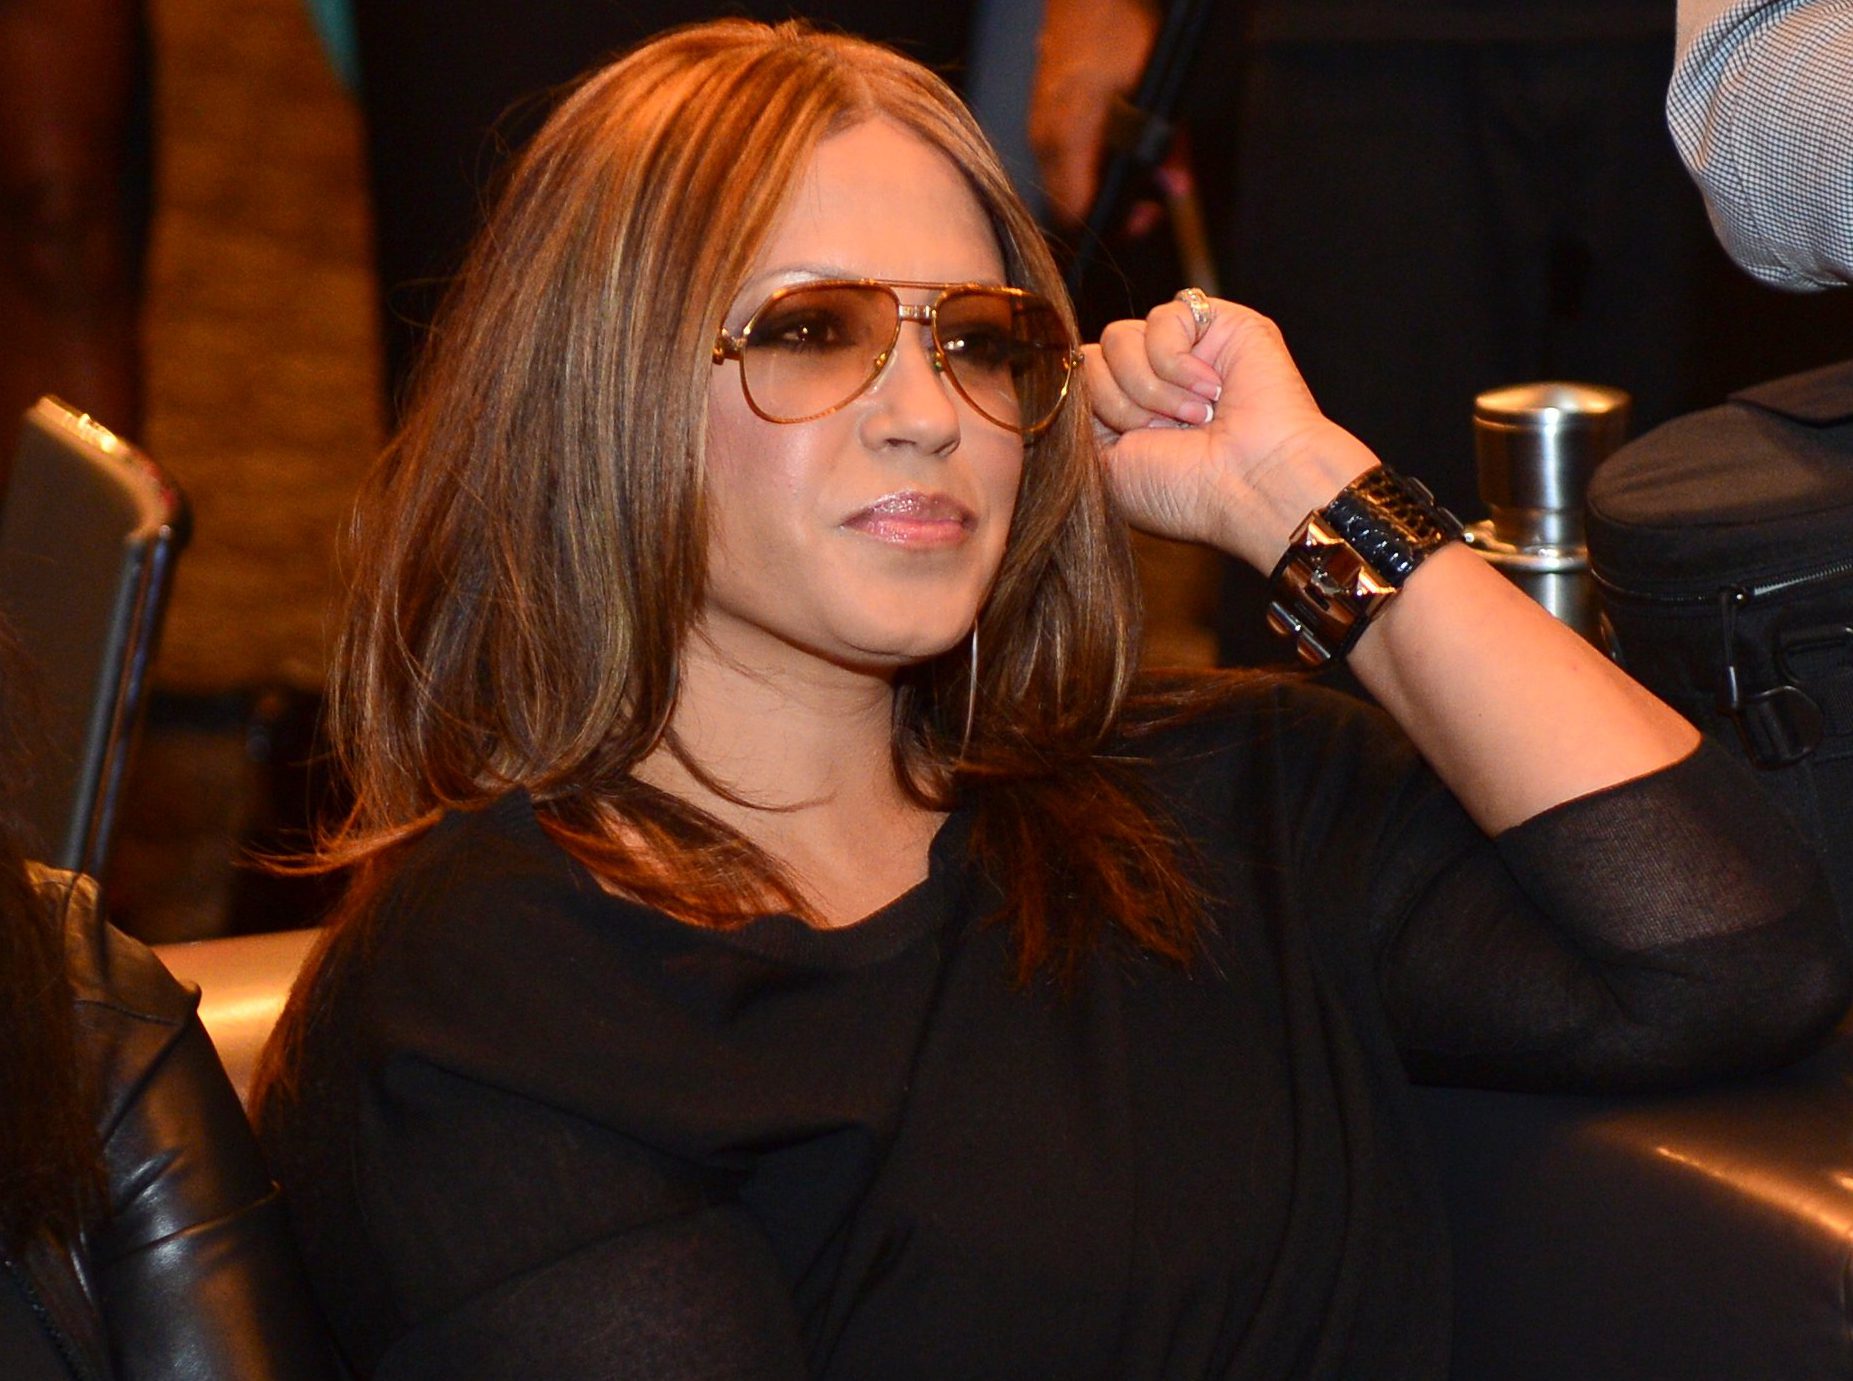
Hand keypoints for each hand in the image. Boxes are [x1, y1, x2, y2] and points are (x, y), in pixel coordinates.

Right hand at [1028, 0, 1157, 221]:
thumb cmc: (1117, 27)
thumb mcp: (1156, 88)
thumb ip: (1167, 144)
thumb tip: (1174, 187)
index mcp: (1067, 138)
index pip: (1078, 213)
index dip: (1113, 225)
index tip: (1143, 216)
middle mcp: (1045, 140)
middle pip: (1068, 208)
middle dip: (1109, 213)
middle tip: (1146, 204)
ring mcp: (1040, 130)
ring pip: (1065, 187)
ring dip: (1100, 190)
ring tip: (1138, 175)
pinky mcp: (1043, 120)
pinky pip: (1062, 164)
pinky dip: (1090, 169)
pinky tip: (1117, 151)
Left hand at [1084, 294, 1378, 571]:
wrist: (1252, 484)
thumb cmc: (1184, 491)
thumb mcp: (1105, 467)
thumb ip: (1076, 420)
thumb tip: (1060, 372)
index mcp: (1122, 414)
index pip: (1074, 380)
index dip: (1089, 409)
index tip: (1124, 443)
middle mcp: (1148, 378)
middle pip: (1090, 357)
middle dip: (1120, 404)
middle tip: (1165, 434)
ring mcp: (1180, 349)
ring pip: (1118, 337)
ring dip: (1150, 388)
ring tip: (1193, 418)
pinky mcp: (1212, 322)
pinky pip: (1161, 318)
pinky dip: (1178, 363)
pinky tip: (1212, 391)